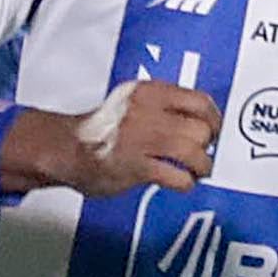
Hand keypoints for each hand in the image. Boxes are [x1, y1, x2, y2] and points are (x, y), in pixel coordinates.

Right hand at [3, 81, 218, 196]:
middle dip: (206, 145)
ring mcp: (142, 139)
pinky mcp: (136, 166)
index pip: (198, 100)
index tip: (213, 129)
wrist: (63, 146)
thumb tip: (191, 121)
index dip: (213, 118)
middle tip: (202, 154)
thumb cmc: (97, 128)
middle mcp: (148, 113)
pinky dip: (185, 182)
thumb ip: (160, 107)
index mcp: (149, 93)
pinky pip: (176, 176)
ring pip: (193, 152)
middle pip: (199, 128)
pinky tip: (181, 183)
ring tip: (197, 171)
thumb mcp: (131, 103)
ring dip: (201, 165)